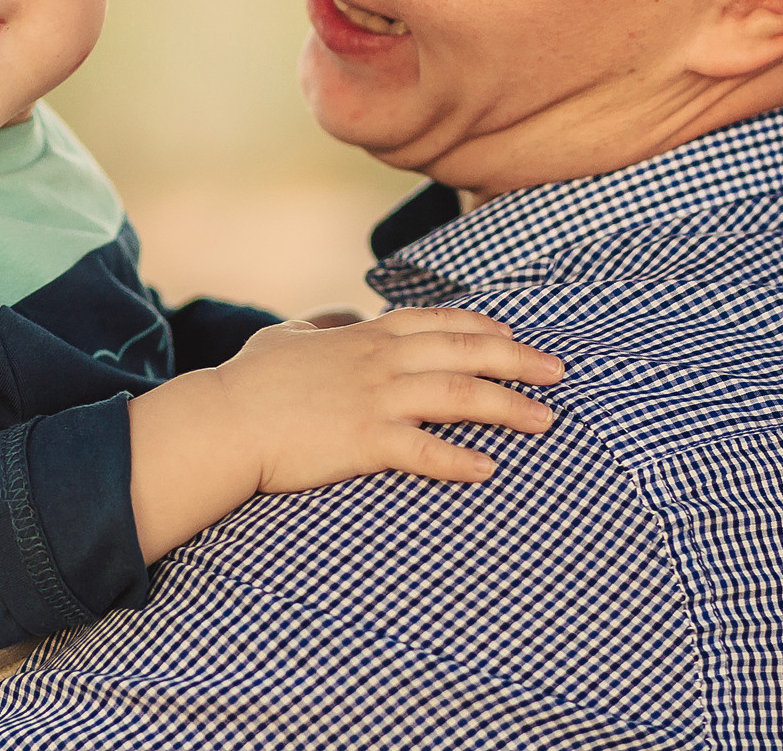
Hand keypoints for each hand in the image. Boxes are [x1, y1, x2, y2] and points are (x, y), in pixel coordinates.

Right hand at [215, 309, 562, 492]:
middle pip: (465, 350)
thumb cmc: (250, 382)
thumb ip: (323, 322)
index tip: (516, 333)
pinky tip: (487, 468)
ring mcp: (374, 398)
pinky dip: (458, 458)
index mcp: (365, 334)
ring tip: (546, 420)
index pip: (440, 321)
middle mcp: (379, 360)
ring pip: (458, 394)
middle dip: (518, 358)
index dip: (484, 325)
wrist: (224, 420)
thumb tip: (344, 314)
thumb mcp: (288, 335)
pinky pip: (423, 449)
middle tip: (558, 372)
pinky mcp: (364, 440)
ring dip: (507, 406)